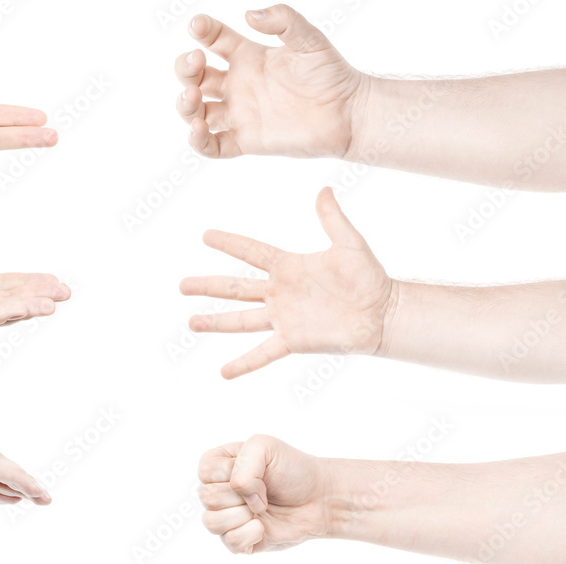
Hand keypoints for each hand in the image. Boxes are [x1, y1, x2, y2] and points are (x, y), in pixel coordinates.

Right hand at [175, 4, 367, 158]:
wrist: (349, 113)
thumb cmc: (332, 74)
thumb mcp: (309, 39)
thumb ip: (283, 21)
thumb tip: (250, 15)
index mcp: (249, 57)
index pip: (214, 40)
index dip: (202, 31)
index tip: (198, 27)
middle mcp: (239, 85)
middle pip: (197, 75)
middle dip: (186, 67)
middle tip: (196, 61)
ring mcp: (240, 114)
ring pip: (197, 111)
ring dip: (185, 104)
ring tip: (192, 96)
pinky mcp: (247, 141)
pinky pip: (213, 146)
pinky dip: (198, 140)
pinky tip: (198, 128)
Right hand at [180, 188, 394, 378]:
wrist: (383, 312)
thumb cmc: (369, 276)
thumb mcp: (349, 242)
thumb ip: (332, 218)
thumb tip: (323, 189)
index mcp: (288, 266)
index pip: (251, 252)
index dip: (229, 243)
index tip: (205, 235)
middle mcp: (279, 292)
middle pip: (235, 288)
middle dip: (208, 286)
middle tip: (182, 285)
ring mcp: (284, 318)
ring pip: (241, 320)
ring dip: (215, 322)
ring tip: (191, 323)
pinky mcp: (293, 340)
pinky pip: (263, 353)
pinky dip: (244, 363)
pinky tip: (223, 372)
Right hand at [198, 435, 329, 553]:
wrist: (319, 498)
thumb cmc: (292, 469)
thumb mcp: (266, 447)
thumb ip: (245, 463)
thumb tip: (243, 497)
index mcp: (219, 465)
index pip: (205, 471)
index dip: (231, 473)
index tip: (257, 471)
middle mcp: (219, 491)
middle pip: (207, 497)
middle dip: (240, 495)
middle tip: (262, 492)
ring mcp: (227, 517)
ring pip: (211, 522)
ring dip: (242, 516)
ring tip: (261, 510)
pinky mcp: (239, 540)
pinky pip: (229, 542)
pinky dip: (250, 534)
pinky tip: (263, 527)